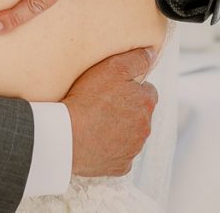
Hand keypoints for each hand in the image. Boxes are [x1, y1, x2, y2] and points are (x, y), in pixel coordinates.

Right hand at [62, 47, 157, 176]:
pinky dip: (111, 149)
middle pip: (140, 114)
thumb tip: (151, 53)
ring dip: (119, 129)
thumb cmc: (87, 100)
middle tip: (101, 104)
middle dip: (126, 109)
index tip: (113, 88)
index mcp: (146, 102)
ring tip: (95, 122)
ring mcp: (133, 149)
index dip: (130, 87)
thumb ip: (136, 59)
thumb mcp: (112, 67)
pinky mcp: (120, 165)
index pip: (147, 91)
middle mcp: (145, 127)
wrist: (67, 135)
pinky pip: (119, 155)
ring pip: (131, 135)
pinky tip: (95, 141)